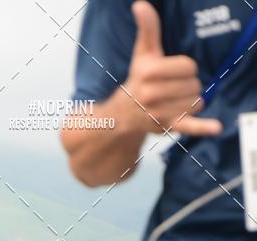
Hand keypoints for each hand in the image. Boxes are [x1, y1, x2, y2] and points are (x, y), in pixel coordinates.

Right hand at [126, 1, 221, 137]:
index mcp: (149, 73)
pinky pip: (189, 126)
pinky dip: (203, 127)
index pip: (189, 67)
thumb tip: (140, 5)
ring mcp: (159, 112)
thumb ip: (147, 29)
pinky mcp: (166, 127)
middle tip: (171, 90)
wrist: (124, 114)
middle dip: (188, 86)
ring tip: (172, 103)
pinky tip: (216, 128)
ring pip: (196, 102)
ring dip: (189, 102)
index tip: (172, 74)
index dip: (185, 69)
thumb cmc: (139, 79)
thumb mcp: (143, 53)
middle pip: (194, 85)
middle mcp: (152, 94)